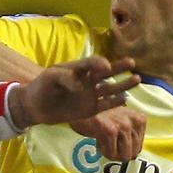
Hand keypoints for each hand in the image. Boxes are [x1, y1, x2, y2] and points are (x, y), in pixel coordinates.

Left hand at [8, 56, 139, 128]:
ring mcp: (90, 95)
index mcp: (78, 69)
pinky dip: (116, 102)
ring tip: (137, 79)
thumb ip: (65, 76)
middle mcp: (87, 80)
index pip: (92, 63)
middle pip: (106, 72)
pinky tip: (126, 98)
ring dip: (123, 84)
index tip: (105, 66)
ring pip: (110, 88)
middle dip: (119, 67)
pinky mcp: (90, 110)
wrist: (35, 106)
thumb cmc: (41, 87)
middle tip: (132, 62)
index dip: (99, 63)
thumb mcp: (50, 77)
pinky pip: (106, 105)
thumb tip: (81, 85)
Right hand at [70, 107, 145, 160]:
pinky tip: (98, 140)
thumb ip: (130, 134)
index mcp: (139, 119)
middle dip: (118, 153)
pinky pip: (111, 154)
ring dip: (110, 153)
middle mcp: (134, 121)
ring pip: (123, 156)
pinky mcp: (111, 131)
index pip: (139, 147)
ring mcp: (123, 125)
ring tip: (102, 142)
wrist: (80, 105)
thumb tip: (132, 155)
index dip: (124, 149)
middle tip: (107, 144)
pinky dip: (103, 151)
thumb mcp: (121, 120)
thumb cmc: (99, 115)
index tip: (114, 142)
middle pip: (132, 153)